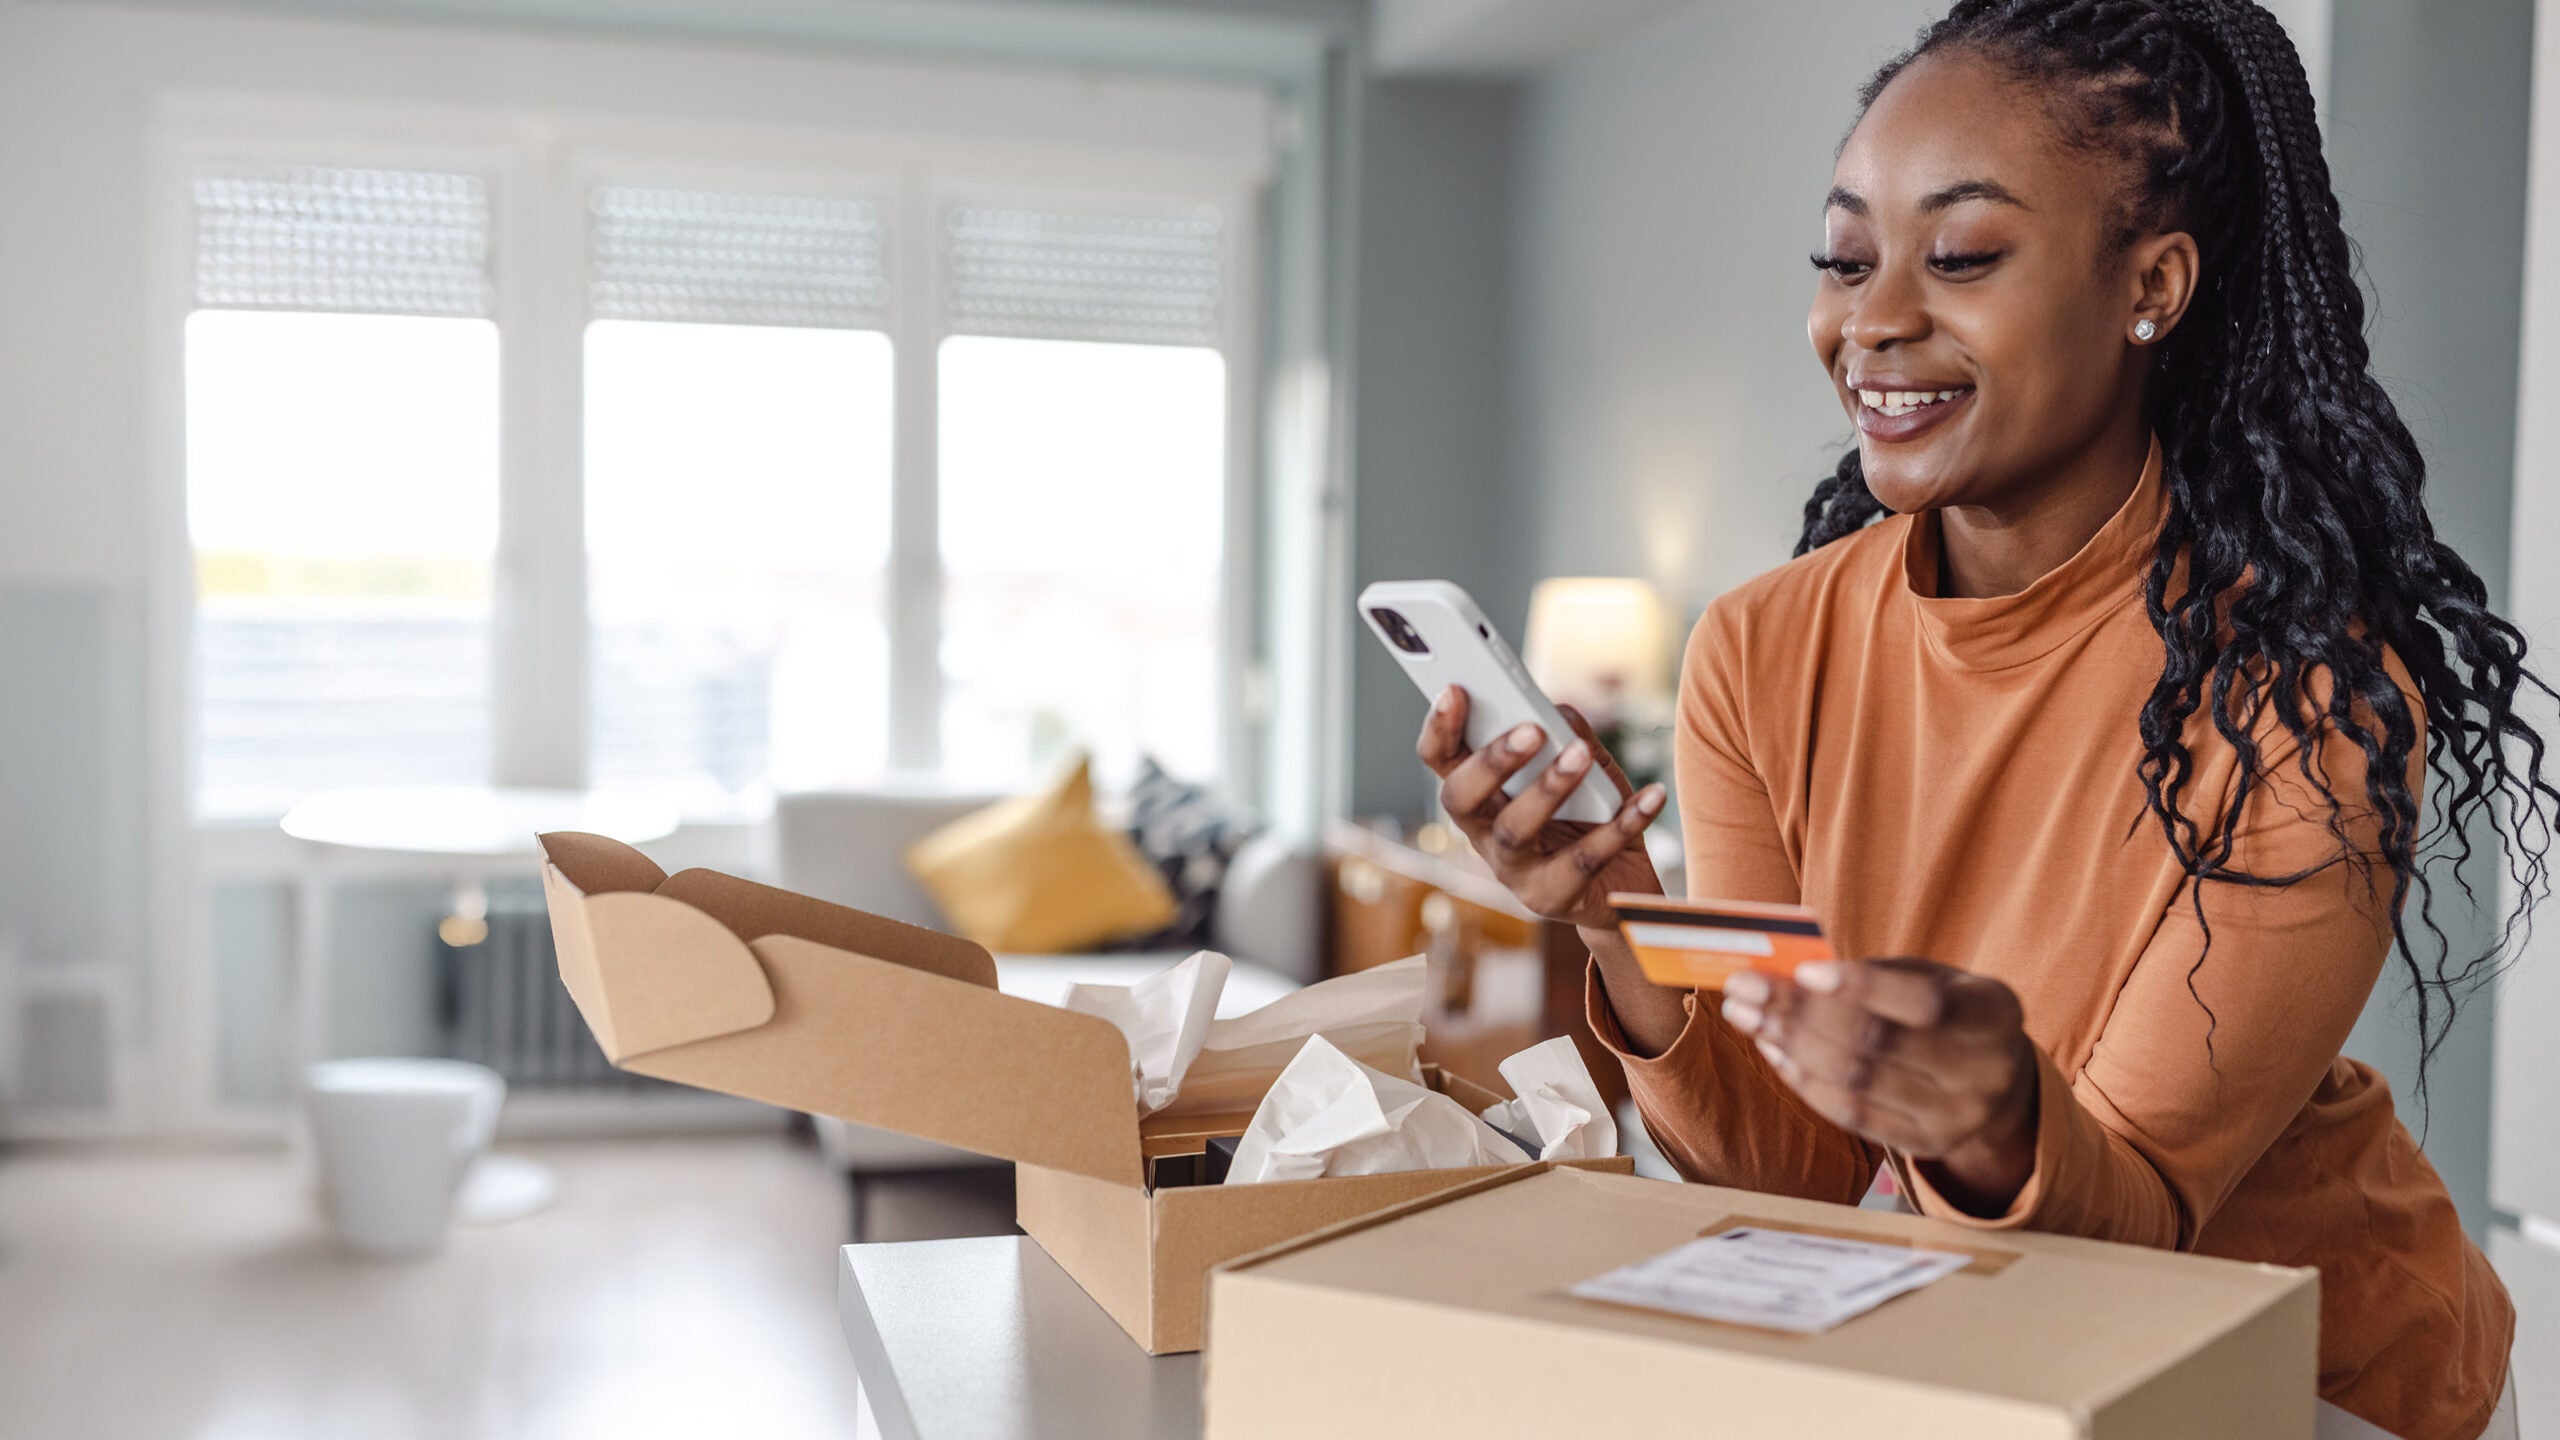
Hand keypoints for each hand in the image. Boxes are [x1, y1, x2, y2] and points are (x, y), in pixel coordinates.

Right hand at [1416, 686, 1667, 928]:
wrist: (1622, 888)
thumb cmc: (1593, 816)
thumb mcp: (1585, 768)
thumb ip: (1569, 734)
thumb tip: (1557, 712)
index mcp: (1481, 796)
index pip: (1442, 760)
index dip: (1439, 728)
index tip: (1454, 689)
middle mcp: (1484, 835)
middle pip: (1462, 798)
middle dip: (1490, 761)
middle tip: (1530, 729)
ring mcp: (1515, 872)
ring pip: (1514, 831)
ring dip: (1548, 788)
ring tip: (1581, 754)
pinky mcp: (1553, 899)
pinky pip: (1586, 859)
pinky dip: (1622, 824)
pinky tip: (1650, 796)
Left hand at [1721, 958, 2040, 1215]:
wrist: (1996, 1083)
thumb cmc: (1948, 1012)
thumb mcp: (1934, 978)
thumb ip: (1876, 974)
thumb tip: (1792, 974)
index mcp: (1995, 1012)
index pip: (1926, 1002)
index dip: (1862, 986)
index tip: (1802, 970)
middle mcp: (1986, 1071)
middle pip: (1879, 1043)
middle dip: (1800, 1012)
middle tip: (1745, 987)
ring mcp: (1957, 1117)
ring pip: (1857, 1082)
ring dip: (1790, 1045)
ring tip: (1747, 1015)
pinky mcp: (1925, 1145)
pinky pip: (1852, 1115)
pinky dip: (1805, 1080)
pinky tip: (1774, 1050)